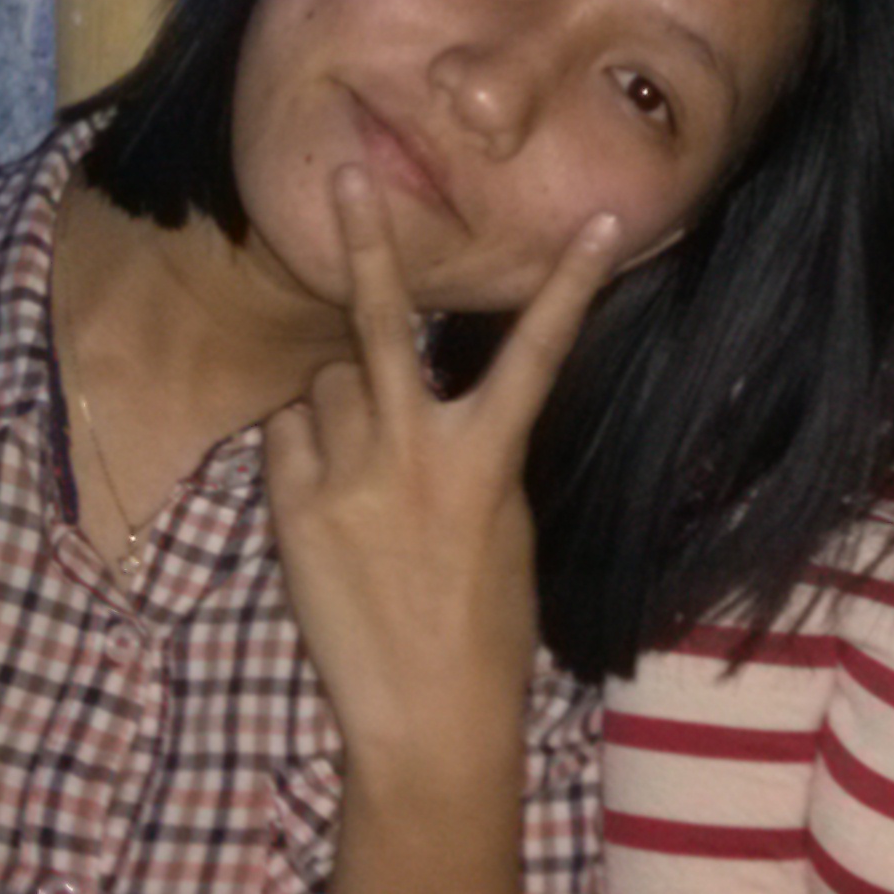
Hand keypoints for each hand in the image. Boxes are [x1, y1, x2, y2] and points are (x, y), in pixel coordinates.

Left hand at [264, 166, 619, 759]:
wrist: (424, 719)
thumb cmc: (483, 626)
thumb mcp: (502, 524)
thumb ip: (466, 447)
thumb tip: (418, 394)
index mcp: (486, 457)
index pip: (538, 348)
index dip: (574, 281)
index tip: (603, 221)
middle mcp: (413, 451)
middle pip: (380, 320)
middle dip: (368, 239)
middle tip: (347, 173)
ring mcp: (346, 475)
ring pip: (328, 383)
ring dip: (340, 404)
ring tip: (364, 470)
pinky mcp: (293, 507)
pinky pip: (290, 435)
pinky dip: (304, 449)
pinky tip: (329, 500)